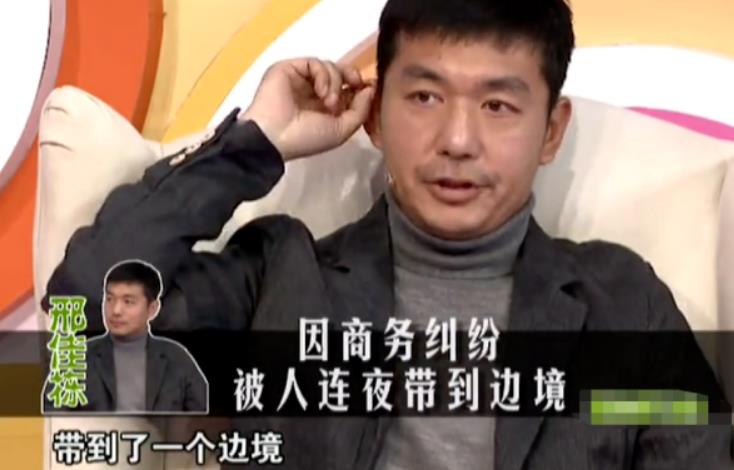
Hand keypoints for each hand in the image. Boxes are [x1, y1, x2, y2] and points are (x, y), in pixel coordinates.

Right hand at [239, 58, 376, 160]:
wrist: (274, 137)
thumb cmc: (306, 139)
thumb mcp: (341, 130)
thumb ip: (360, 110)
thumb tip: (371, 89)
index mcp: (326, 108)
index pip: (348, 88)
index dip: (360, 87)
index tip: (370, 89)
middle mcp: (314, 91)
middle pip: (341, 72)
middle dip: (352, 77)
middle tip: (356, 85)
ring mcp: (301, 79)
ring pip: (330, 67)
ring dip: (335, 83)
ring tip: (328, 103)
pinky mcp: (290, 68)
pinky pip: (315, 63)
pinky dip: (323, 75)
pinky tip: (320, 92)